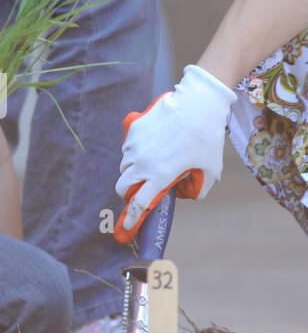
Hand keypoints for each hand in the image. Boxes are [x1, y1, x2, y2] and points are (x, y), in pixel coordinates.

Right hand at [114, 64, 235, 241]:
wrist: (196, 105)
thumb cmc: (206, 139)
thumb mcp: (210, 170)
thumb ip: (196, 188)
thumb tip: (181, 192)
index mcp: (161, 176)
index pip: (139, 203)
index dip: (131, 218)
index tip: (125, 227)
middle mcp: (143, 163)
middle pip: (122, 185)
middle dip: (127, 193)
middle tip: (137, 192)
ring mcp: (135, 145)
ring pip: (125, 165)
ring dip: (133, 171)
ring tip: (151, 164)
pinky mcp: (133, 130)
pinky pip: (128, 147)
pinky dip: (135, 152)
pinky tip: (152, 146)